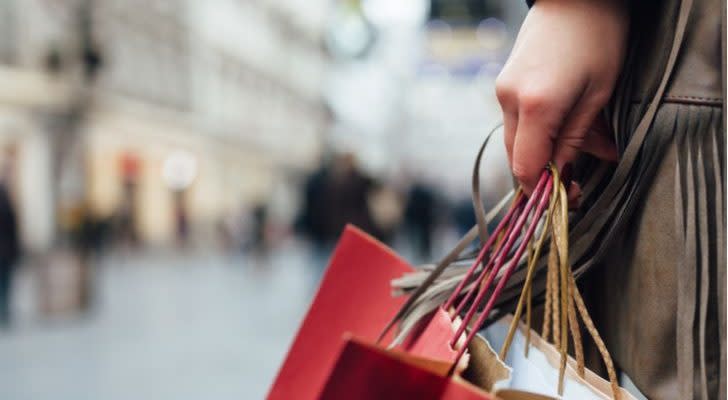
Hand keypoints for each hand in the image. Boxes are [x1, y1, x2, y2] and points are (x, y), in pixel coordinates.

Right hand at [495, 0, 628, 196]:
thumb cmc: (597, 36)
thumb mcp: (599, 93)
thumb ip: (578, 138)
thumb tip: (566, 175)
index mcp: (536, 105)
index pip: (526, 167)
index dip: (543, 190)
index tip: (567, 197)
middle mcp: (510, 100)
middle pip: (516, 158)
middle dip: (544, 174)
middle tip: (577, 180)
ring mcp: (503, 91)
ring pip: (516, 141)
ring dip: (543, 152)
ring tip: (582, 145)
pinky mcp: (504, 84)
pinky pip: (516, 122)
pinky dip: (537, 133)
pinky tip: (565, 125)